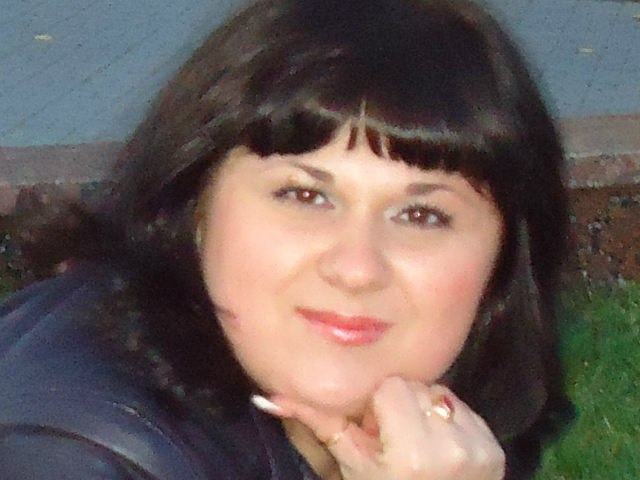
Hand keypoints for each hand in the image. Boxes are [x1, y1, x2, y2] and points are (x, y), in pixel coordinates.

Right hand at [253, 377, 504, 479]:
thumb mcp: (350, 467)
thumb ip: (316, 424)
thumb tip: (265, 397)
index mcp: (414, 452)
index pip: (392, 388)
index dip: (379, 408)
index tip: (377, 433)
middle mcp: (452, 445)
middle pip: (417, 387)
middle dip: (401, 404)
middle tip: (394, 438)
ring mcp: (479, 447)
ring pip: (440, 394)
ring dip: (425, 410)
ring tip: (416, 442)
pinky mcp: (495, 448)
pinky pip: (464, 409)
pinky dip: (448, 421)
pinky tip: (439, 448)